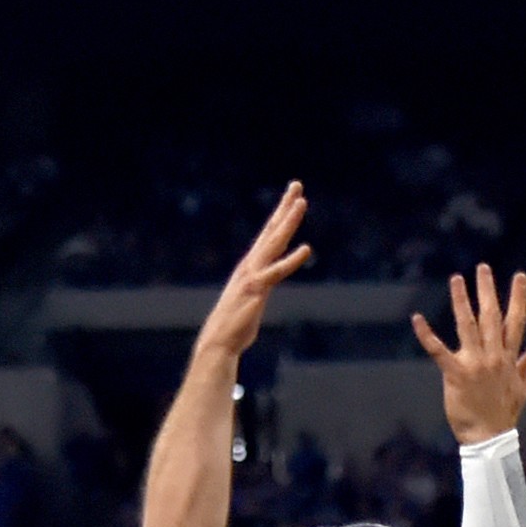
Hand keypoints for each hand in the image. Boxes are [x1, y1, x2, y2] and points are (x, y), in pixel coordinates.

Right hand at [196, 183, 313, 363]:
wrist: (219, 341)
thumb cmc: (235, 326)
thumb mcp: (250, 300)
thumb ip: (258, 289)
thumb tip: (261, 289)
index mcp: (250, 266)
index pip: (268, 235)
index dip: (281, 215)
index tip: (292, 197)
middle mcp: (250, 265)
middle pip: (271, 230)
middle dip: (284, 207)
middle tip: (297, 185)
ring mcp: (253, 275)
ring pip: (274, 242)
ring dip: (288, 222)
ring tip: (301, 202)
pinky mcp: (257, 289)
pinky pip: (277, 271)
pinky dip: (292, 260)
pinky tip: (307, 248)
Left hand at [413, 264, 525, 443]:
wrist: (488, 437)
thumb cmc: (504, 413)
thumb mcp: (522, 387)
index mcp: (509, 357)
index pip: (516, 321)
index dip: (518, 298)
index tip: (519, 276)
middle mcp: (494, 356)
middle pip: (492, 316)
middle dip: (487, 290)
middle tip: (483, 268)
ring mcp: (475, 364)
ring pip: (468, 325)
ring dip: (461, 301)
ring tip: (456, 279)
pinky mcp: (456, 374)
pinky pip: (439, 351)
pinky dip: (427, 335)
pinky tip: (417, 318)